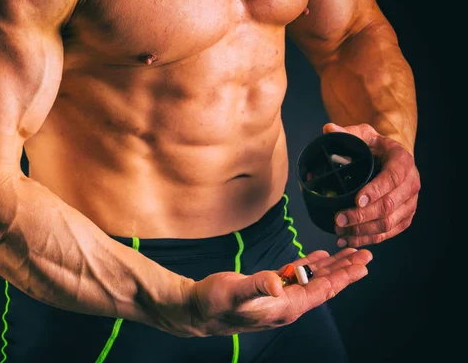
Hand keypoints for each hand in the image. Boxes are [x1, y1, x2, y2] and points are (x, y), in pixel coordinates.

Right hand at [186, 248, 371, 336]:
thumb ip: (257, 286)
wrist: (198, 309)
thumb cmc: (216, 303)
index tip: (361, 265)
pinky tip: (319, 257)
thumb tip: (277, 282)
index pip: (321, 291)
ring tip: (349, 255)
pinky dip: (310, 265)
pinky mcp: (270, 289)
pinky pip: (297, 275)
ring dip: (332, 267)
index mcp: (285, 306)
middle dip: (345, 271)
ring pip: (313, 280)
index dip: (342, 277)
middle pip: (324, 285)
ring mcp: (279, 296)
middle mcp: (287, 304)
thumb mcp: (236, 293)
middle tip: (365, 254)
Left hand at [323, 123, 420, 246]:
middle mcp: (412, 183)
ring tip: (340, 230)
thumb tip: (328, 130)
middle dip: (363, 216)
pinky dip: (369, 239)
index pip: (393, 178)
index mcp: (402, 161)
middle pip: (390, 205)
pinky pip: (389, 233)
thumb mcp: (362, 134)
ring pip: (389, 223)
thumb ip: (346, 133)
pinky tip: (349, 239)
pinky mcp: (405, 217)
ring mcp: (410, 202)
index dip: (375, 191)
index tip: (356, 200)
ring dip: (364, 231)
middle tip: (339, 219)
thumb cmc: (373, 146)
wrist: (387, 157)